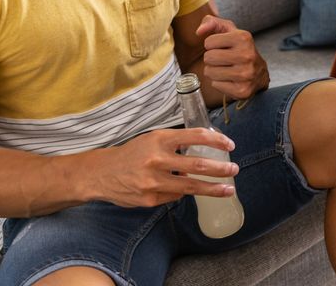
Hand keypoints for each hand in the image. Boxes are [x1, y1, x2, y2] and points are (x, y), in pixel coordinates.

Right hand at [97, 128, 238, 207]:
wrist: (101, 174)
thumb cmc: (132, 154)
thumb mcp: (152, 140)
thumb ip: (176, 144)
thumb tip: (203, 152)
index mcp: (159, 140)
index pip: (195, 136)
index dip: (216, 140)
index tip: (230, 145)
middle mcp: (157, 160)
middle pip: (197, 164)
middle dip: (220, 168)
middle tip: (234, 169)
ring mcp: (153, 181)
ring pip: (191, 186)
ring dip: (213, 188)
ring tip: (229, 189)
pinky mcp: (150, 199)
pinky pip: (175, 196)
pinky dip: (182, 192)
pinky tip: (182, 189)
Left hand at [196, 15, 269, 98]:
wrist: (260, 73)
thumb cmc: (239, 49)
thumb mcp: (229, 31)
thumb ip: (211, 23)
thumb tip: (198, 31)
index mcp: (243, 38)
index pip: (208, 42)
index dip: (212, 45)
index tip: (223, 47)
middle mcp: (247, 55)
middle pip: (208, 58)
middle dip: (212, 59)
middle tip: (223, 59)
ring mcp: (245, 74)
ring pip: (209, 72)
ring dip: (214, 71)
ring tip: (226, 69)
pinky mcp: (242, 90)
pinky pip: (215, 85)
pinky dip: (219, 83)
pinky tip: (230, 79)